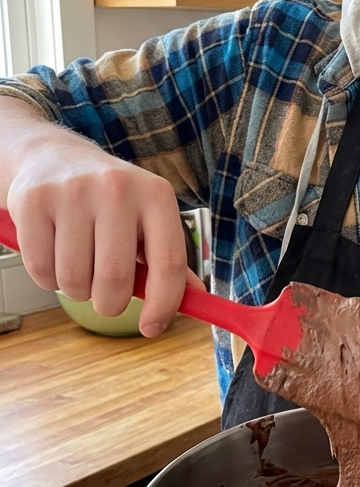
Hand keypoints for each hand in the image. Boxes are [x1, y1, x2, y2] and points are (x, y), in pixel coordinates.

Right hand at [5, 123, 190, 335]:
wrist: (54, 157)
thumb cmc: (110, 200)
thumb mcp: (148, 218)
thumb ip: (168, 258)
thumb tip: (197, 298)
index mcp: (156, 195)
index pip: (168, 264)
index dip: (163, 306)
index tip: (151, 329)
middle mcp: (117, 188)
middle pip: (115, 280)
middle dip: (110, 304)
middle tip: (105, 296)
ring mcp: (73, 192)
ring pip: (74, 281)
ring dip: (76, 290)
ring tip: (79, 265)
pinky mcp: (34, 201)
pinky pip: (40, 270)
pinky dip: (47, 278)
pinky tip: (55, 253)